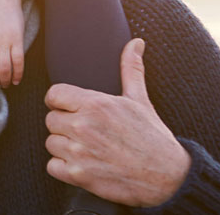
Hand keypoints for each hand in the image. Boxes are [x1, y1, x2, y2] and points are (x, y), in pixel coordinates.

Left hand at [44, 38, 190, 206]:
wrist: (169, 177)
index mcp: (96, 105)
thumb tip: (136, 42)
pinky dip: (64, 167)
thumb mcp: (141, 101)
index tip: (73, 109)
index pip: (54, 94)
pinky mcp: (78, 175)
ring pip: (51, 143)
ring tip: (88, 148)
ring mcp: (79, 152)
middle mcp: (83, 126)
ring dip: (64, 146)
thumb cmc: (154, 137)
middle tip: (87, 132)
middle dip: (65, 125)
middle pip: (50, 119)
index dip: (62, 102)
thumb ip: (131, 69)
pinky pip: (52, 166)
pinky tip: (84, 164)